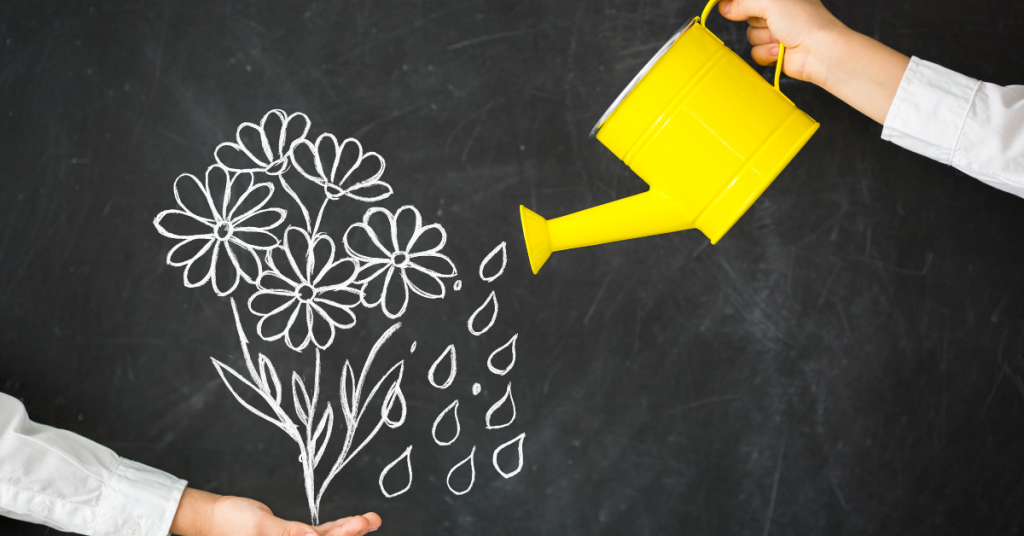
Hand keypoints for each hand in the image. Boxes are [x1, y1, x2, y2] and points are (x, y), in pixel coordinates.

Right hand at [170, 488, 380, 535]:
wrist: (211, 516)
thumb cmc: (229, 521)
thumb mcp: (260, 525)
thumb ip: (287, 534)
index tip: (358, 527)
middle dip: (351, 533)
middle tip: (372, 519)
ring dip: (348, 529)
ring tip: (371, 519)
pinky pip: (319, 533)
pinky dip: (336, 527)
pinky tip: (353, 522)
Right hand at [717, 0, 845, 84]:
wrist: (819, 52)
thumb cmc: (804, 22)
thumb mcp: (769, 1)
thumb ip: (742, 2)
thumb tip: (724, 7)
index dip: (735, 1)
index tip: (724, 5)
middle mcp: (779, 10)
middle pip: (746, 14)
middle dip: (756, 19)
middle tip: (771, 20)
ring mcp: (776, 30)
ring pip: (750, 34)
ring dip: (763, 38)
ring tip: (780, 37)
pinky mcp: (774, 49)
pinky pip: (755, 52)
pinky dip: (766, 52)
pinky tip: (780, 50)